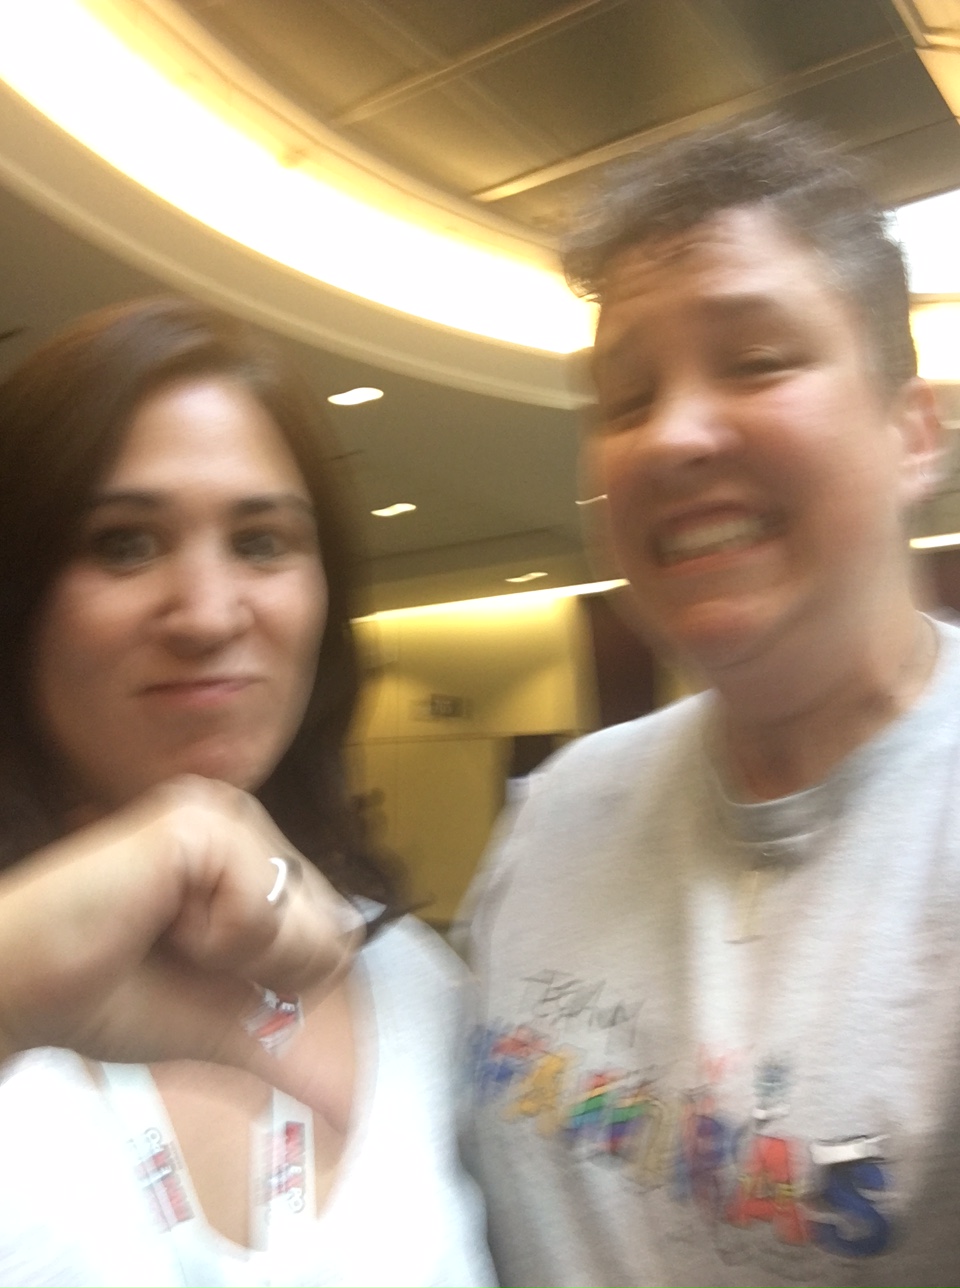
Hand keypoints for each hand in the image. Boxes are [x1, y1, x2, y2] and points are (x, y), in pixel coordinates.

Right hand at [0, 777, 363, 1091]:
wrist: (23, 990)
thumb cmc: (105, 996)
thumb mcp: (216, 1023)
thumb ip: (283, 1047)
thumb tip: (346, 1104)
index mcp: (251, 861)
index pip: (333, 931)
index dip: (280, 977)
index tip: (205, 971)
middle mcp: (244, 827)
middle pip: (328, 924)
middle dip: (262, 967)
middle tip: (182, 952)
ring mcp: (222, 816)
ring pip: (297, 915)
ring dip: (234, 953)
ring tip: (165, 933)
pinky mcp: (197, 822)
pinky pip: (256, 904)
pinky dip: (211, 937)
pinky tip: (156, 918)